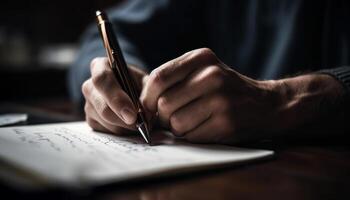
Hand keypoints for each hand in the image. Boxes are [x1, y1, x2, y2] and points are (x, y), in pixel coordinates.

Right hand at [82, 57, 147, 133]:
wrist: (134, 92)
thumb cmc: (140, 84)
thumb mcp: (147, 82)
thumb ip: (148, 93)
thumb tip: (146, 111)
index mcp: (101, 67)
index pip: (102, 79)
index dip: (117, 98)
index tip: (132, 114)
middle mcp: (90, 85)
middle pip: (102, 106)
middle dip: (122, 118)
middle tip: (139, 124)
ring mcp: (88, 104)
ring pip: (105, 121)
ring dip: (125, 125)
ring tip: (140, 121)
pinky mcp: (91, 120)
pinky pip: (105, 130)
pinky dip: (121, 130)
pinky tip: (129, 124)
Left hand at [140, 48, 343, 143]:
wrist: (267, 104)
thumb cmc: (226, 90)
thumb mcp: (203, 71)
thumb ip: (174, 80)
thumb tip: (141, 104)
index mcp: (202, 58)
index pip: (158, 78)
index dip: (146, 98)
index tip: (147, 109)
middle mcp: (212, 75)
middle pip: (164, 104)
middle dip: (162, 117)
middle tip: (173, 118)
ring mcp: (221, 99)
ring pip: (175, 123)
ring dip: (179, 128)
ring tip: (195, 121)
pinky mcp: (226, 122)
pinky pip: (191, 136)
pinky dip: (193, 136)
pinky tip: (208, 127)